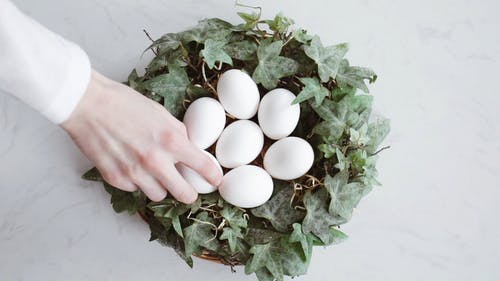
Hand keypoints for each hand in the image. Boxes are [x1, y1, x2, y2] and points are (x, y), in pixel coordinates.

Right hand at [61, 70, 221, 202]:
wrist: (87, 104)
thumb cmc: (123, 103)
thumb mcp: (160, 113)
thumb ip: (178, 133)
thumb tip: (189, 147)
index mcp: (171, 141)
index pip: (203, 167)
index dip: (213, 176)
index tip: (215, 180)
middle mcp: (155, 161)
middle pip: (184, 194)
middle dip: (189, 193)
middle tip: (188, 188)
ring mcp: (134, 173)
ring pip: (158, 196)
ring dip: (160, 186)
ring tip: (153, 171)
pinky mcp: (116, 179)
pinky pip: (134, 190)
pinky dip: (136, 182)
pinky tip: (130, 165)